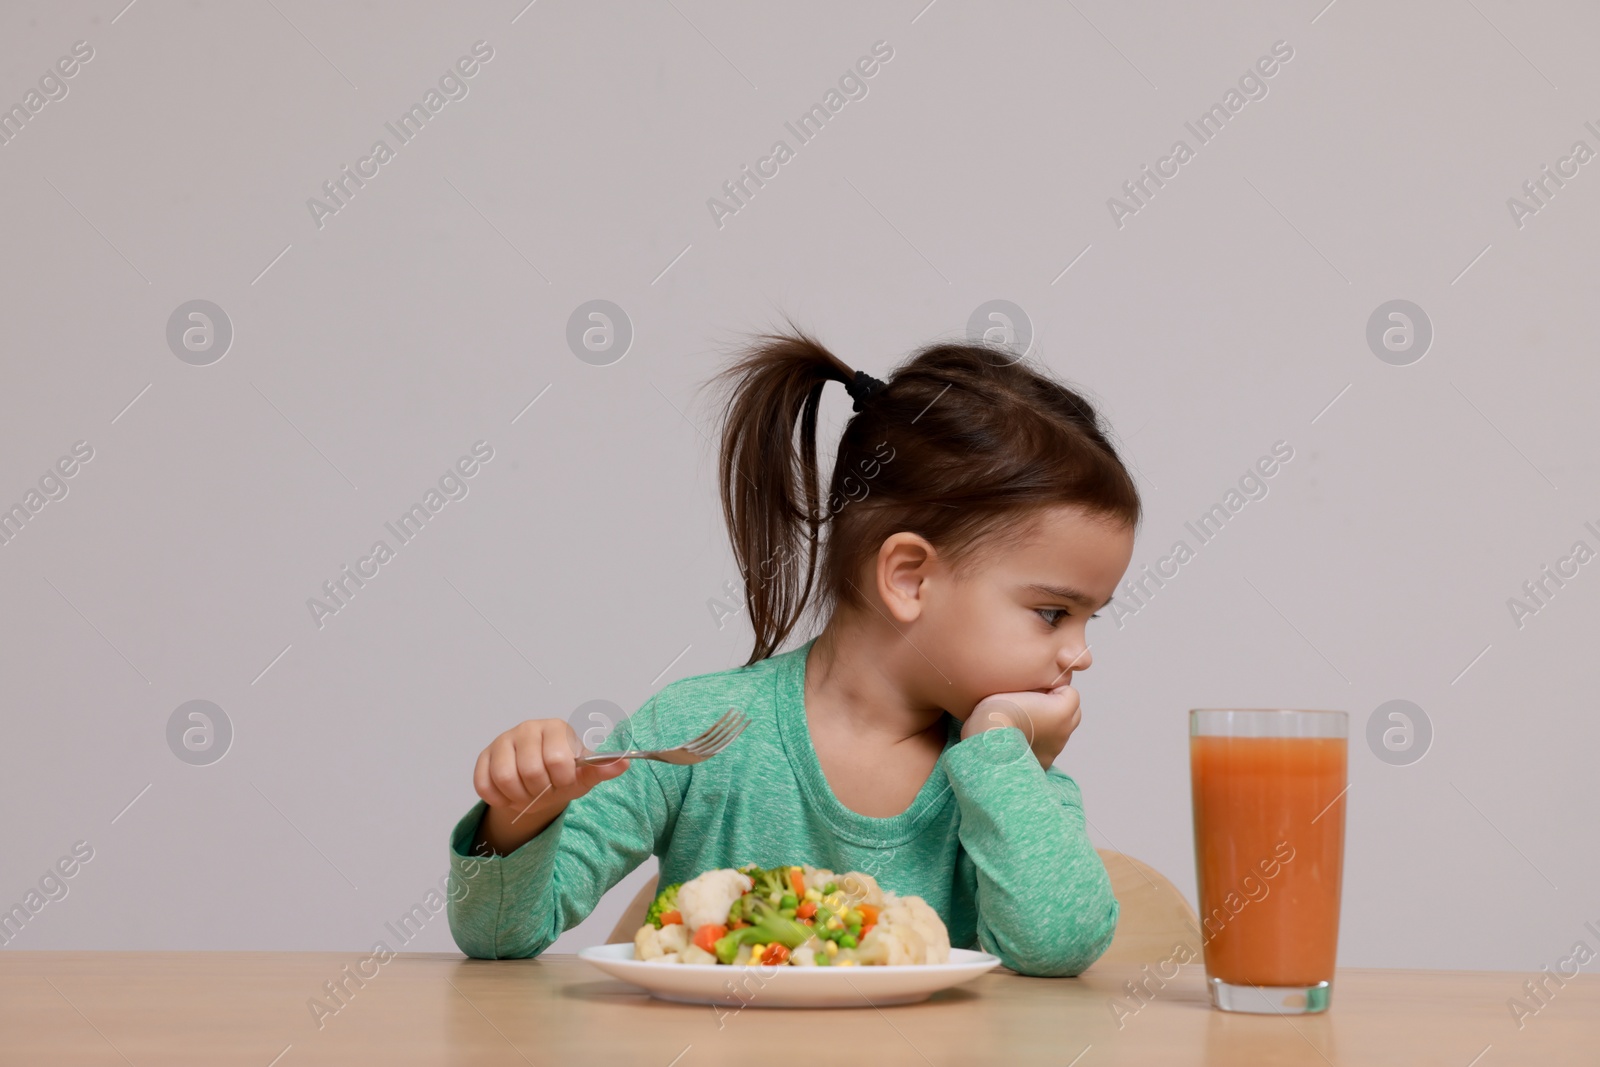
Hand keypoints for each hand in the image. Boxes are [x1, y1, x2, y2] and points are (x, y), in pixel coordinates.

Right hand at [472, 719, 629, 854]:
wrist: (537, 783)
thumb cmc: (563, 775)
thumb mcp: (584, 775)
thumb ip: (601, 769)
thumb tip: (624, 764)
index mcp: (556, 728)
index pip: (558, 760)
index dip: (561, 780)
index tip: (563, 782)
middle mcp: (528, 728)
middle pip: (530, 771)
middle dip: (539, 791)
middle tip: (543, 790)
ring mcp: (503, 740)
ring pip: (504, 777)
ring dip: (518, 796)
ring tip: (527, 794)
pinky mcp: (483, 756)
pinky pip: (484, 784)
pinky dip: (498, 798)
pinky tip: (509, 795)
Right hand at [959, 684, 1081, 769]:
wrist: (988, 740)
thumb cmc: (1000, 709)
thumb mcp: (1019, 683)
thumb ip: (1038, 684)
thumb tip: (1040, 689)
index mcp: (1063, 710)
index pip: (1069, 692)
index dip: (1051, 689)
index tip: (1034, 692)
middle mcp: (1064, 730)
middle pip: (1072, 712)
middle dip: (1058, 707)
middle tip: (1034, 705)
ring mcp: (1056, 748)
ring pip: (1060, 730)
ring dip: (1049, 724)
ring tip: (1025, 723)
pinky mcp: (1046, 761)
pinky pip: (1049, 747)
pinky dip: (1040, 742)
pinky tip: (1022, 739)